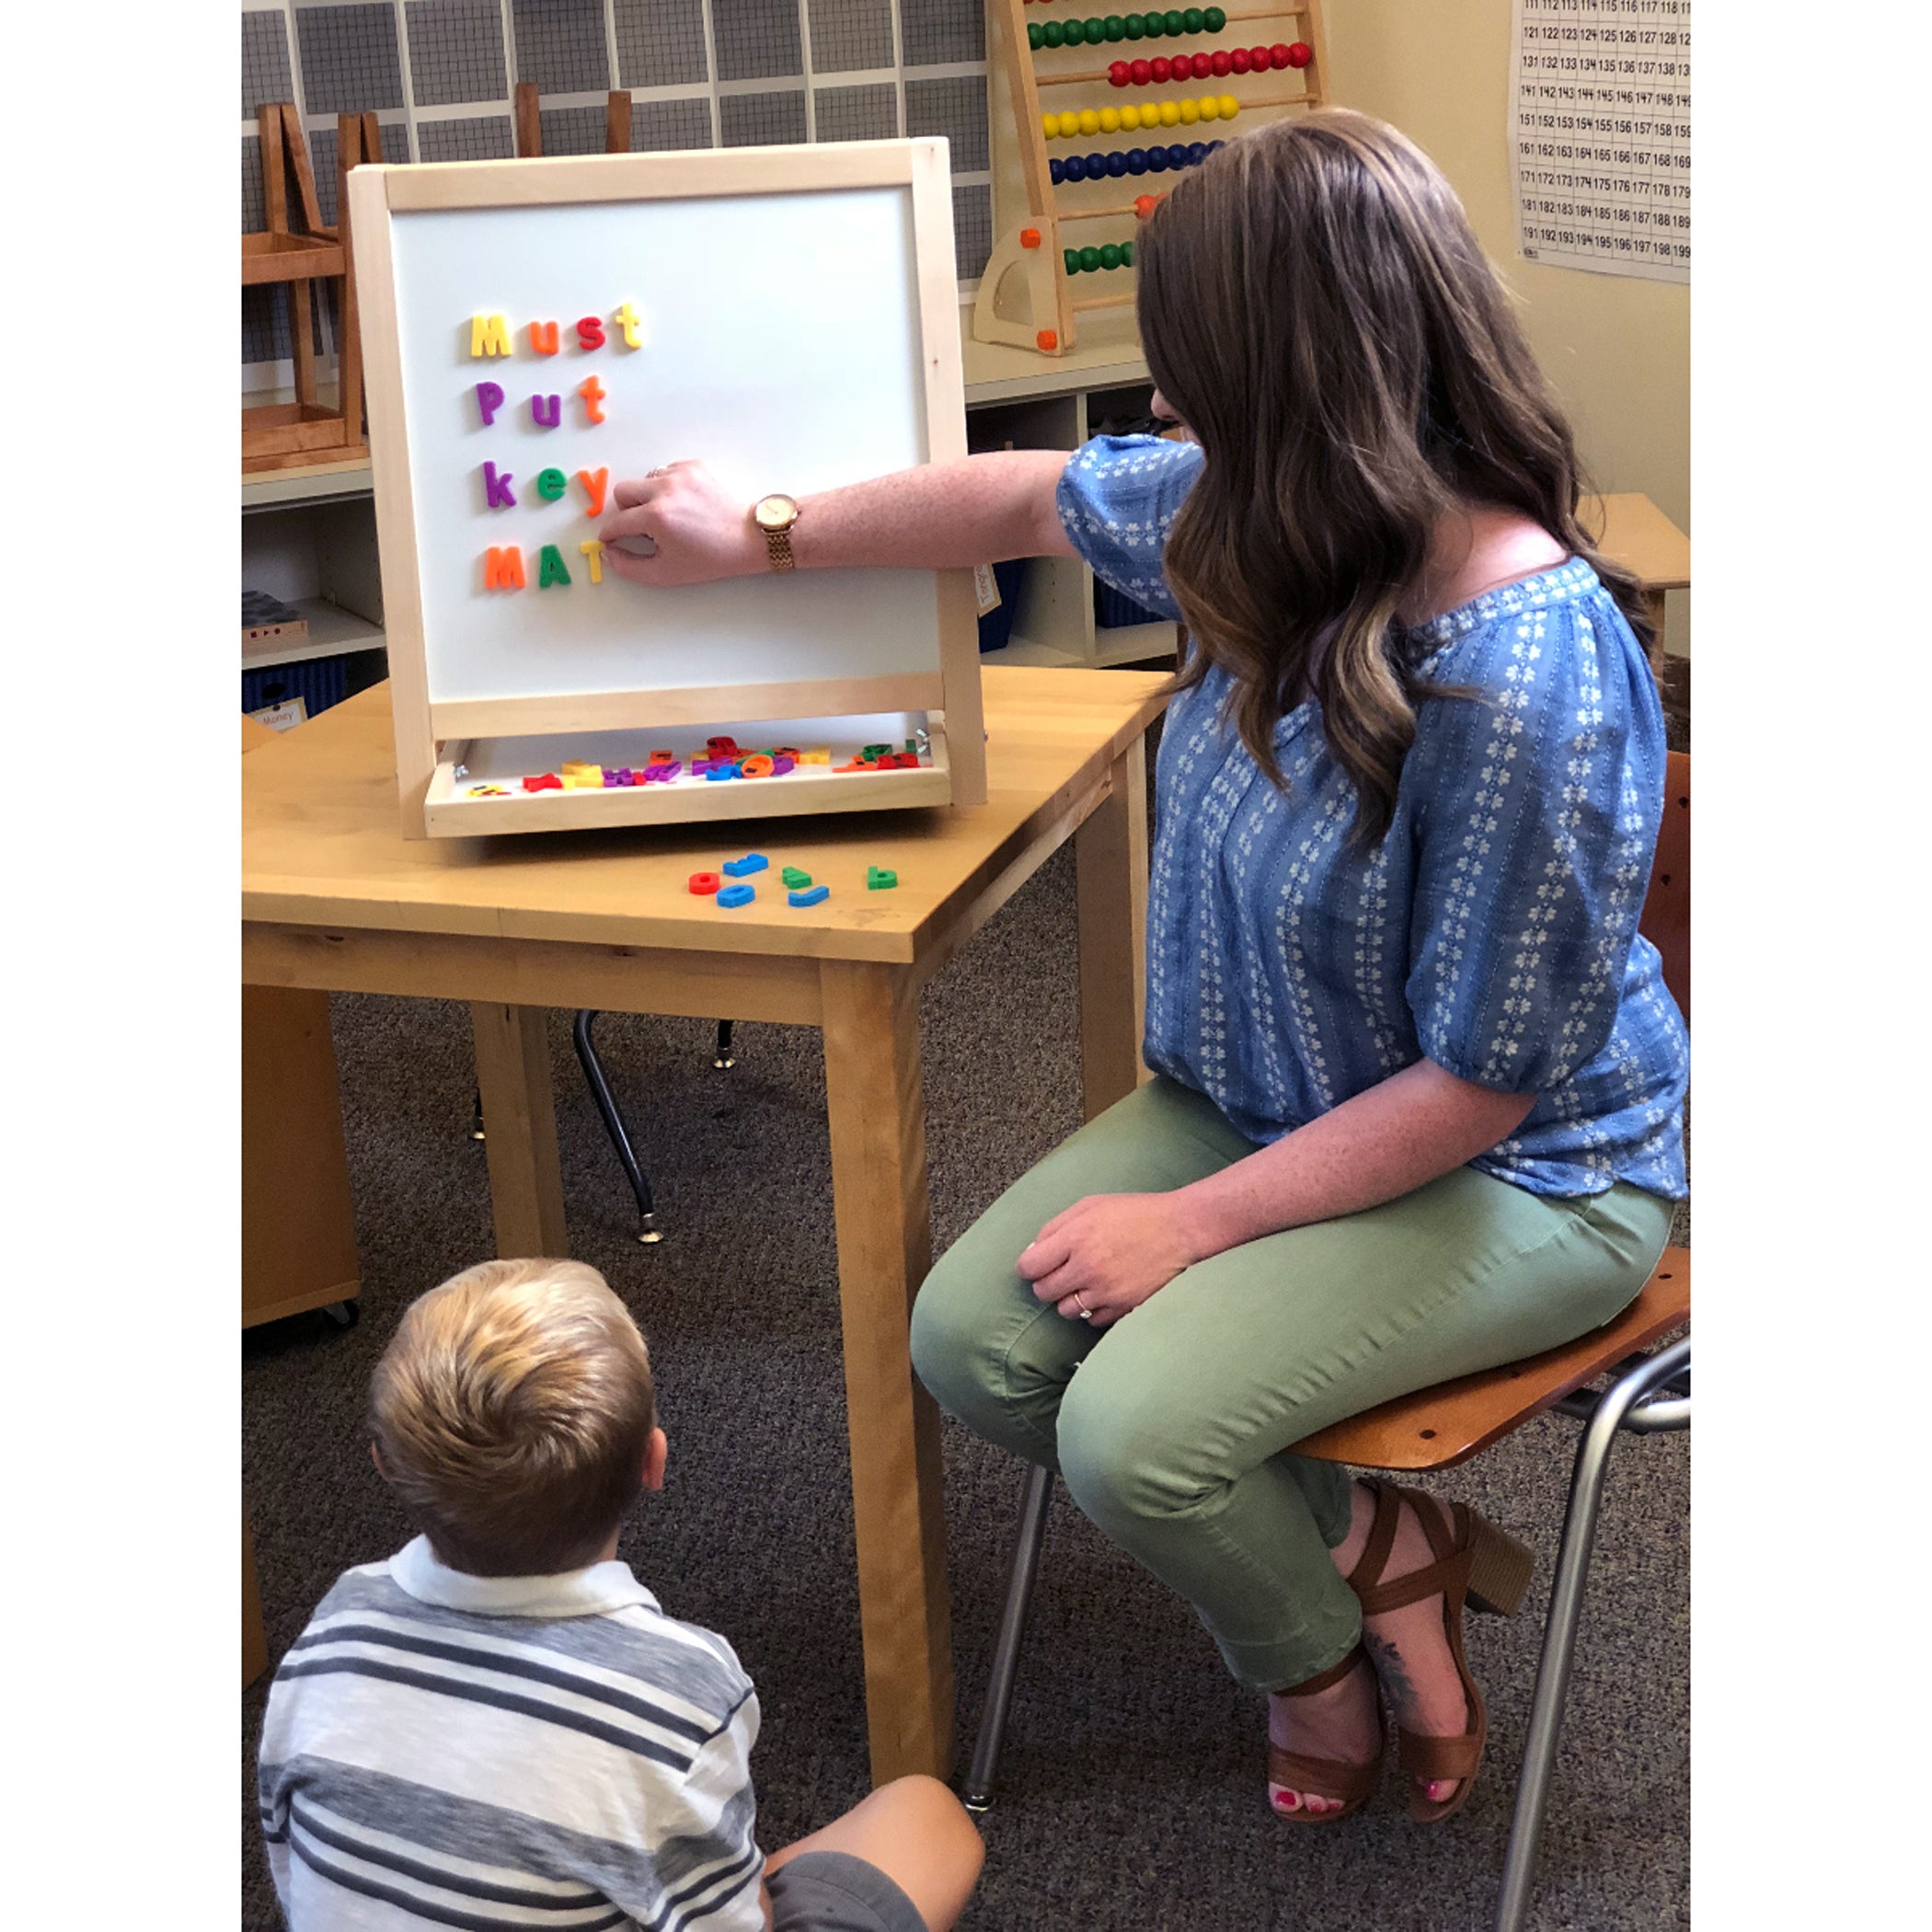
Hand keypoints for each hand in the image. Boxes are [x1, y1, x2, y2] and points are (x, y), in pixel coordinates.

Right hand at [598, 460, 765, 586]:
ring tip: (668, 516)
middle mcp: (665, 488)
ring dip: (648, 497)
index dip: (609, 534)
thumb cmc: (711, 558)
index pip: (616, 521)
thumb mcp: (667, 573)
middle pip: (623, 491)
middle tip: (641, 526)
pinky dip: (668, 487)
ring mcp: (680, 473)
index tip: (610, 539)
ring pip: (645, 479)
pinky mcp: (694, 465)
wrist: (750, 537)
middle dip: (626, 510)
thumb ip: (630, 566)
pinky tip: (685, 504)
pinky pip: (667, 472)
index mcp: (656, 516)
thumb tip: (608, 553)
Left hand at [1017, 1192, 1207, 1326]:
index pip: (1029, 1266)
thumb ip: (1055, 1227)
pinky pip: (1092, 1321)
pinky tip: (1101, 1293)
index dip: (1028, 1267)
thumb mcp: (1089, 1206)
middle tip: (1058, 1273)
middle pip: (1043, 1291)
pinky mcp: (1124, 1306)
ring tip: (1082, 1283)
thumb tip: (1031, 1252)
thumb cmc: (1134, 1213)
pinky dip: (1092, 1310)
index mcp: (1075, 1237)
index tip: (1034, 1266)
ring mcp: (1106, 1290)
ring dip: (1068, 1299)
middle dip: (1045, 1283)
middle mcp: (1087, 1266)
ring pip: (1065, 1310)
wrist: (1180, 1228)